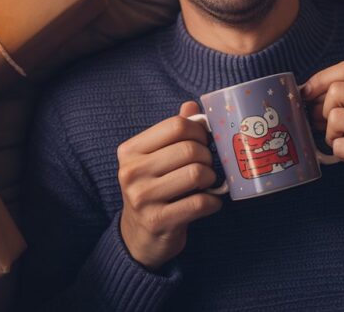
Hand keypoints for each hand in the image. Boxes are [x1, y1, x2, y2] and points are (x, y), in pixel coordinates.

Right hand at [117, 101, 222, 269]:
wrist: (138, 236)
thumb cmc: (153, 190)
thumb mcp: (155, 159)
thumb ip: (172, 132)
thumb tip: (192, 107)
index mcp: (130, 151)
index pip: (176, 125)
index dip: (199, 130)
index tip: (204, 141)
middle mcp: (131, 172)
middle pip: (189, 149)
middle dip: (207, 157)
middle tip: (207, 166)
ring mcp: (142, 198)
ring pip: (196, 173)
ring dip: (211, 178)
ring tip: (207, 183)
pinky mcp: (157, 221)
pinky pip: (199, 203)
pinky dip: (213, 202)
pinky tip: (210, 203)